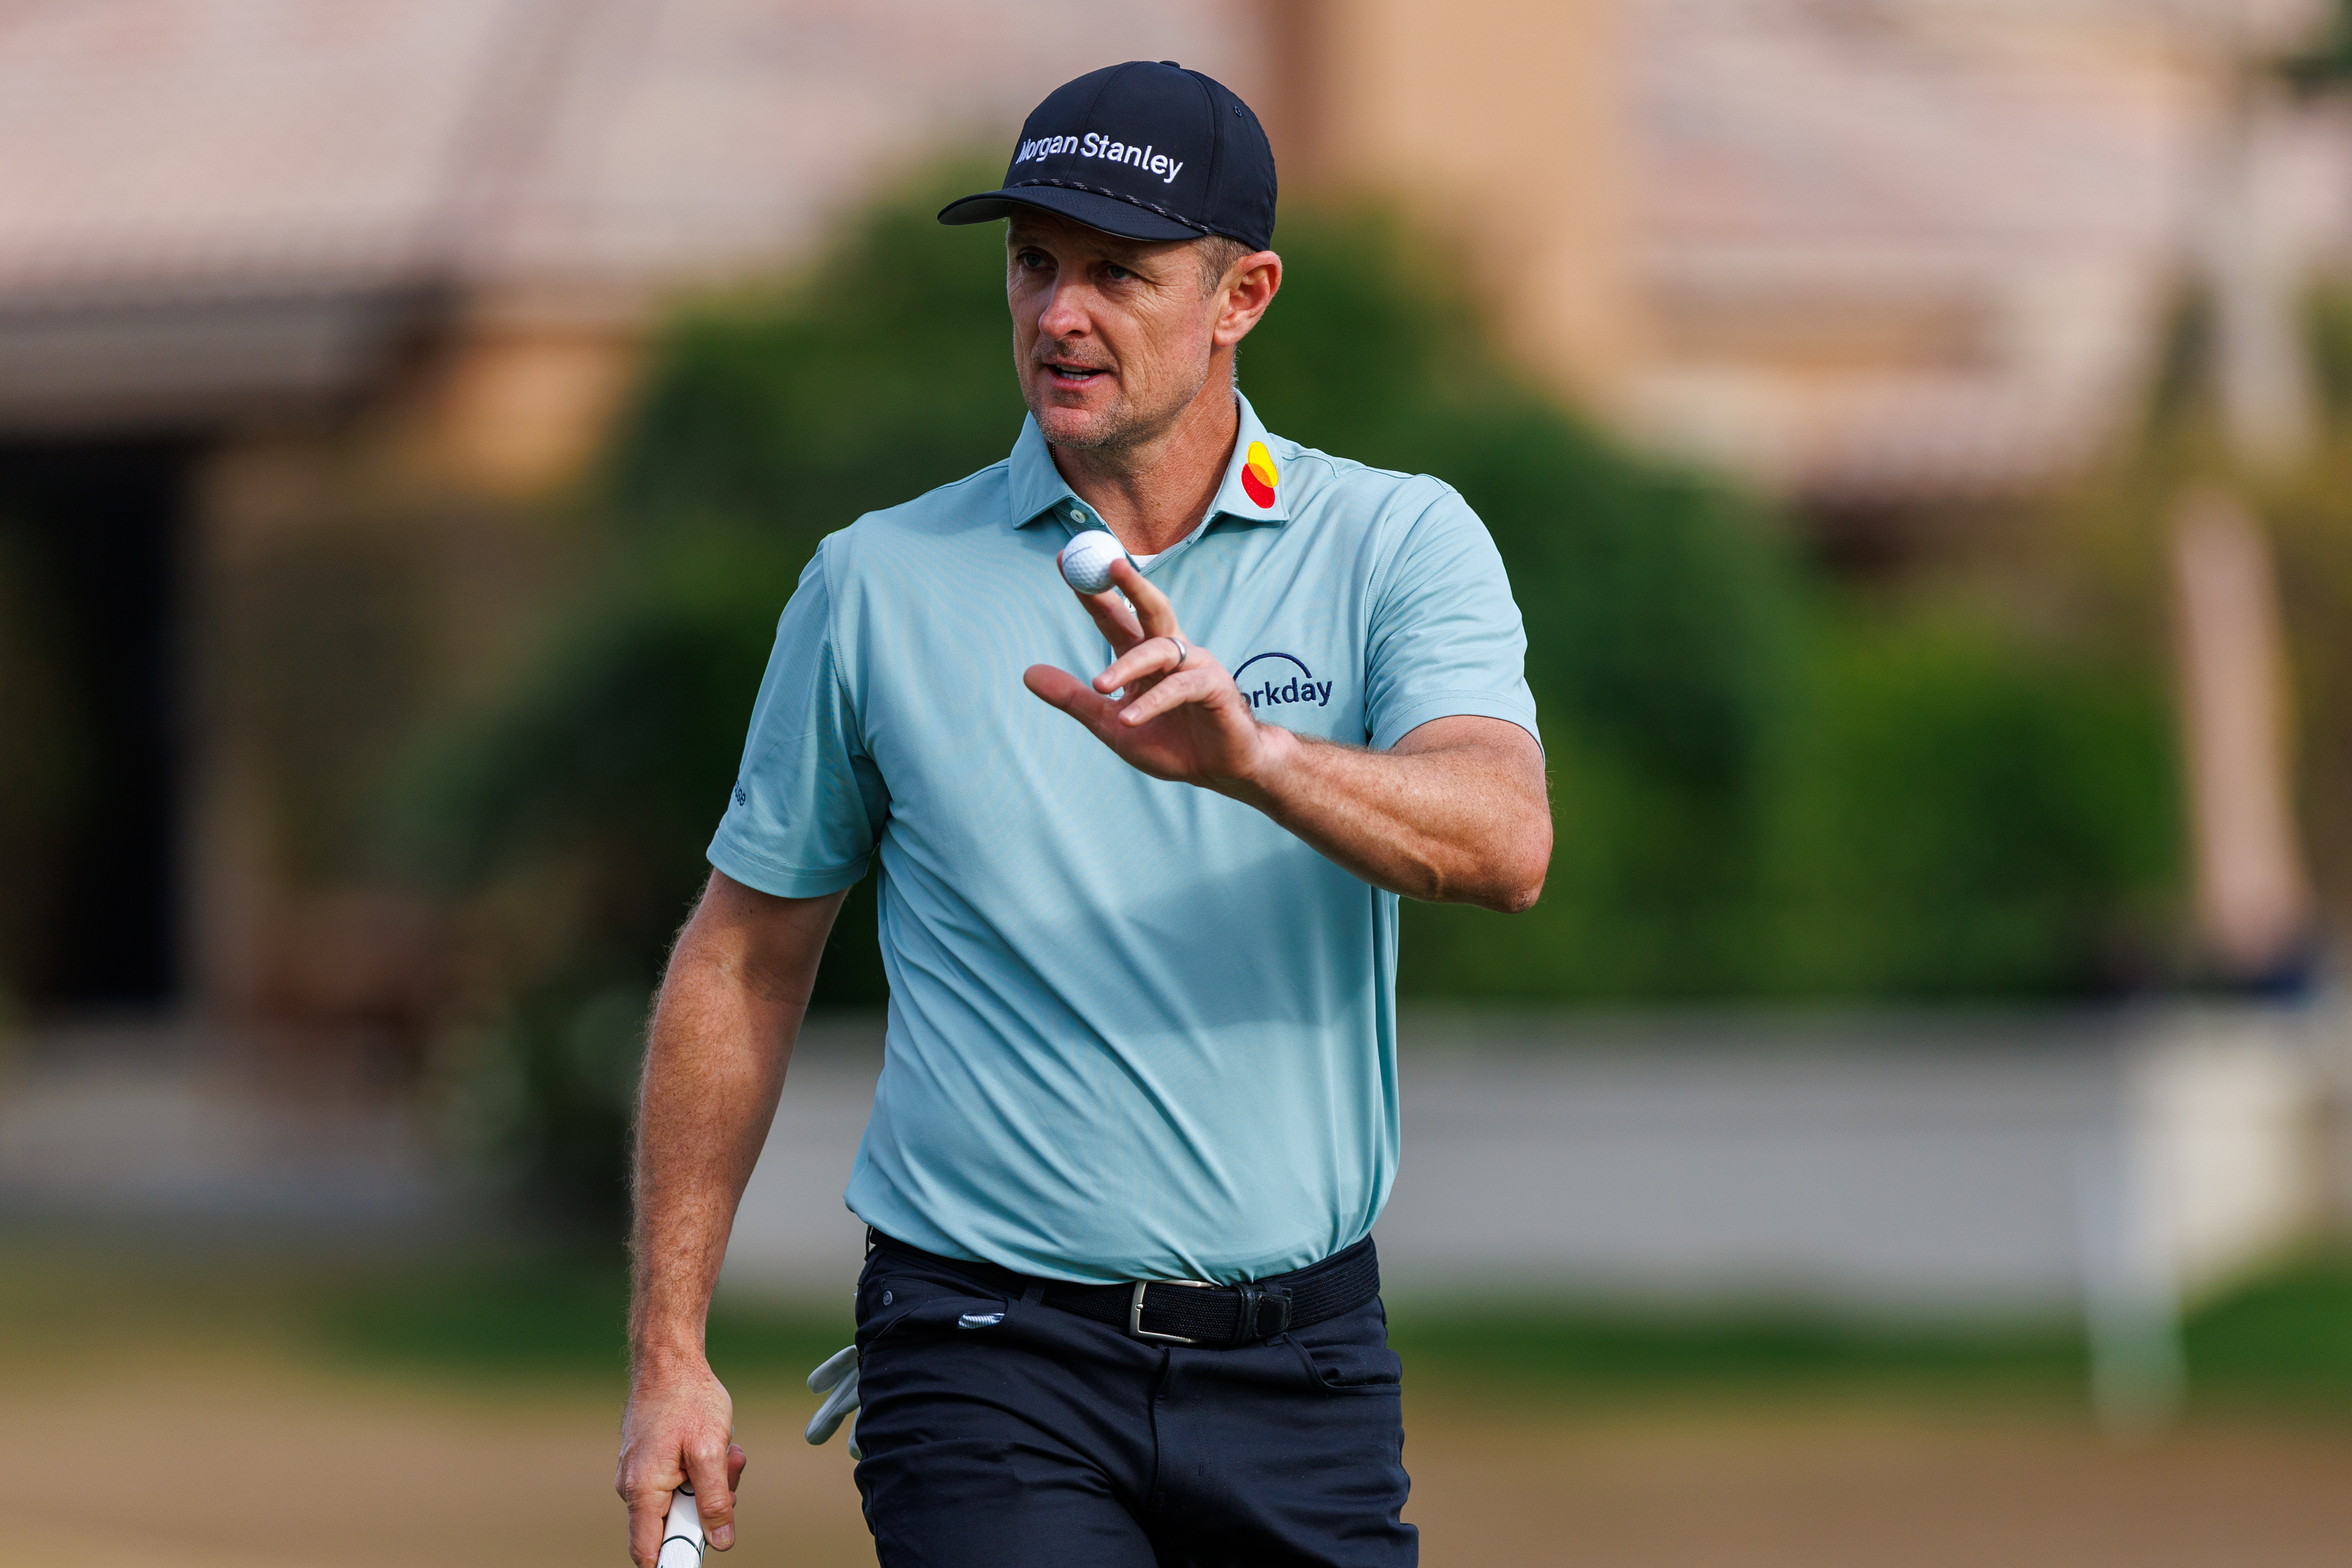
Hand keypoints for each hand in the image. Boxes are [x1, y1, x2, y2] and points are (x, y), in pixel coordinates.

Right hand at [617, 1359, 749, 1563]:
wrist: (670, 1360)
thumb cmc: (688, 1399)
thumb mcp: (711, 1451)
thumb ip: (715, 1501)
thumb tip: (721, 1542)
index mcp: (642, 1490)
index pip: (648, 1551)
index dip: (675, 1559)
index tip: (703, 1547)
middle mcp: (634, 1487)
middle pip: (674, 1524)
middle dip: (708, 1507)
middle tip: (728, 1474)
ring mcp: (641, 1473)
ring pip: (682, 1500)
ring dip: (711, 1483)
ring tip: (725, 1450)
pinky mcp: (651, 1461)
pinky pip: (680, 1480)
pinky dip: (702, 1468)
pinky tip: (716, 1443)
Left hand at [1024, 558, 1292, 794]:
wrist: (1221, 771)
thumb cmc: (1172, 743)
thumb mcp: (1110, 724)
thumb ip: (1075, 698)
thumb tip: (1027, 673)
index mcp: (1145, 657)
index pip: (1114, 617)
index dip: (1093, 591)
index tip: (1066, 560)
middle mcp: (1171, 652)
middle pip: (1151, 608)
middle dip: (1130, 584)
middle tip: (1108, 563)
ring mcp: (1195, 666)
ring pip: (1160, 650)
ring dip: (1128, 665)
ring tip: (1099, 684)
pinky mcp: (1214, 688)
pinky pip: (1180, 689)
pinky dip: (1153, 703)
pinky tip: (1129, 719)